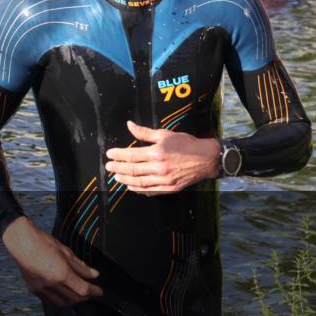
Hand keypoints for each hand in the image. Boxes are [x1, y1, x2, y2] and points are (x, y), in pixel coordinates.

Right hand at [1, 217, 100, 305]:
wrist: (21, 241)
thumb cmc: (42, 242)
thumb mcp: (65, 251)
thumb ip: (81, 266)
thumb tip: (94, 274)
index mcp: (61, 273)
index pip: (83, 289)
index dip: (94, 291)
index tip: (99, 291)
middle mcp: (52, 284)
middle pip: (74, 299)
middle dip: (85, 297)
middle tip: (90, 291)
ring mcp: (41, 288)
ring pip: (62, 303)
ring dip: (73, 301)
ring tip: (78, 294)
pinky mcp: (34, 289)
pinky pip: (50, 301)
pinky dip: (60, 301)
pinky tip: (63, 294)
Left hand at [105, 121, 221, 195]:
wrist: (206, 159)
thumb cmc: (186, 144)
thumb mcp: (165, 134)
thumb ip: (144, 133)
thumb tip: (129, 125)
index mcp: (157, 152)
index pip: (131, 155)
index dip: (118, 155)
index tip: (109, 154)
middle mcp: (159, 168)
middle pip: (132, 170)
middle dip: (118, 168)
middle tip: (108, 167)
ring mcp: (164, 180)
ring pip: (139, 183)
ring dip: (125, 180)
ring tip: (116, 177)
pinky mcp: (170, 188)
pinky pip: (150, 191)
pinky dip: (138, 189)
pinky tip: (131, 186)